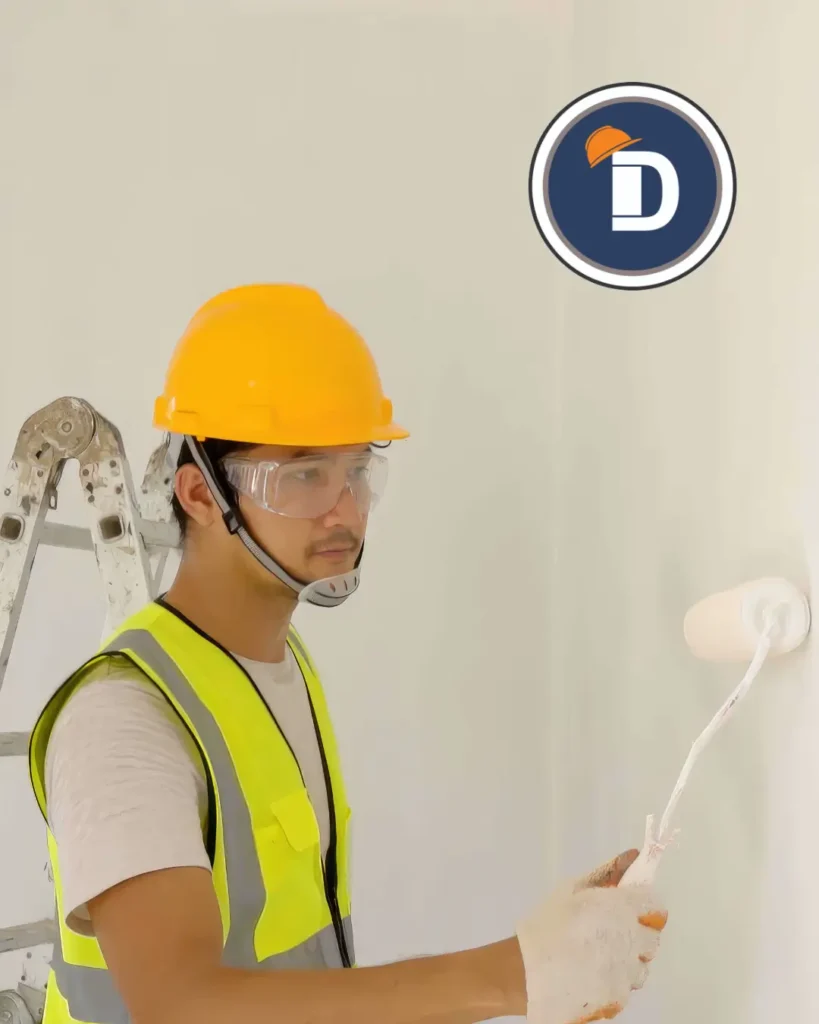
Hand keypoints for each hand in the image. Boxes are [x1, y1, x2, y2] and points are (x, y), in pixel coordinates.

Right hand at [515, 849, 667, 1023]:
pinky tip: (593, 974)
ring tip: (598, 956)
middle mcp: (629, 940)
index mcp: (618, 908)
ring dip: (628, 959)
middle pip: (651, 938)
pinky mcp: (620, 998)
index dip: (643, 907)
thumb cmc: (546, 925)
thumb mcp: (571, 889)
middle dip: (636, 934)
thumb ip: (606, 872)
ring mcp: (626, 973)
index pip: (654, 907)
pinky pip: (628, 985)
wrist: (525, 972)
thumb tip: (634, 855)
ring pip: (642, 964)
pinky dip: (617, 980)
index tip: (628, 910)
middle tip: (609, 933)